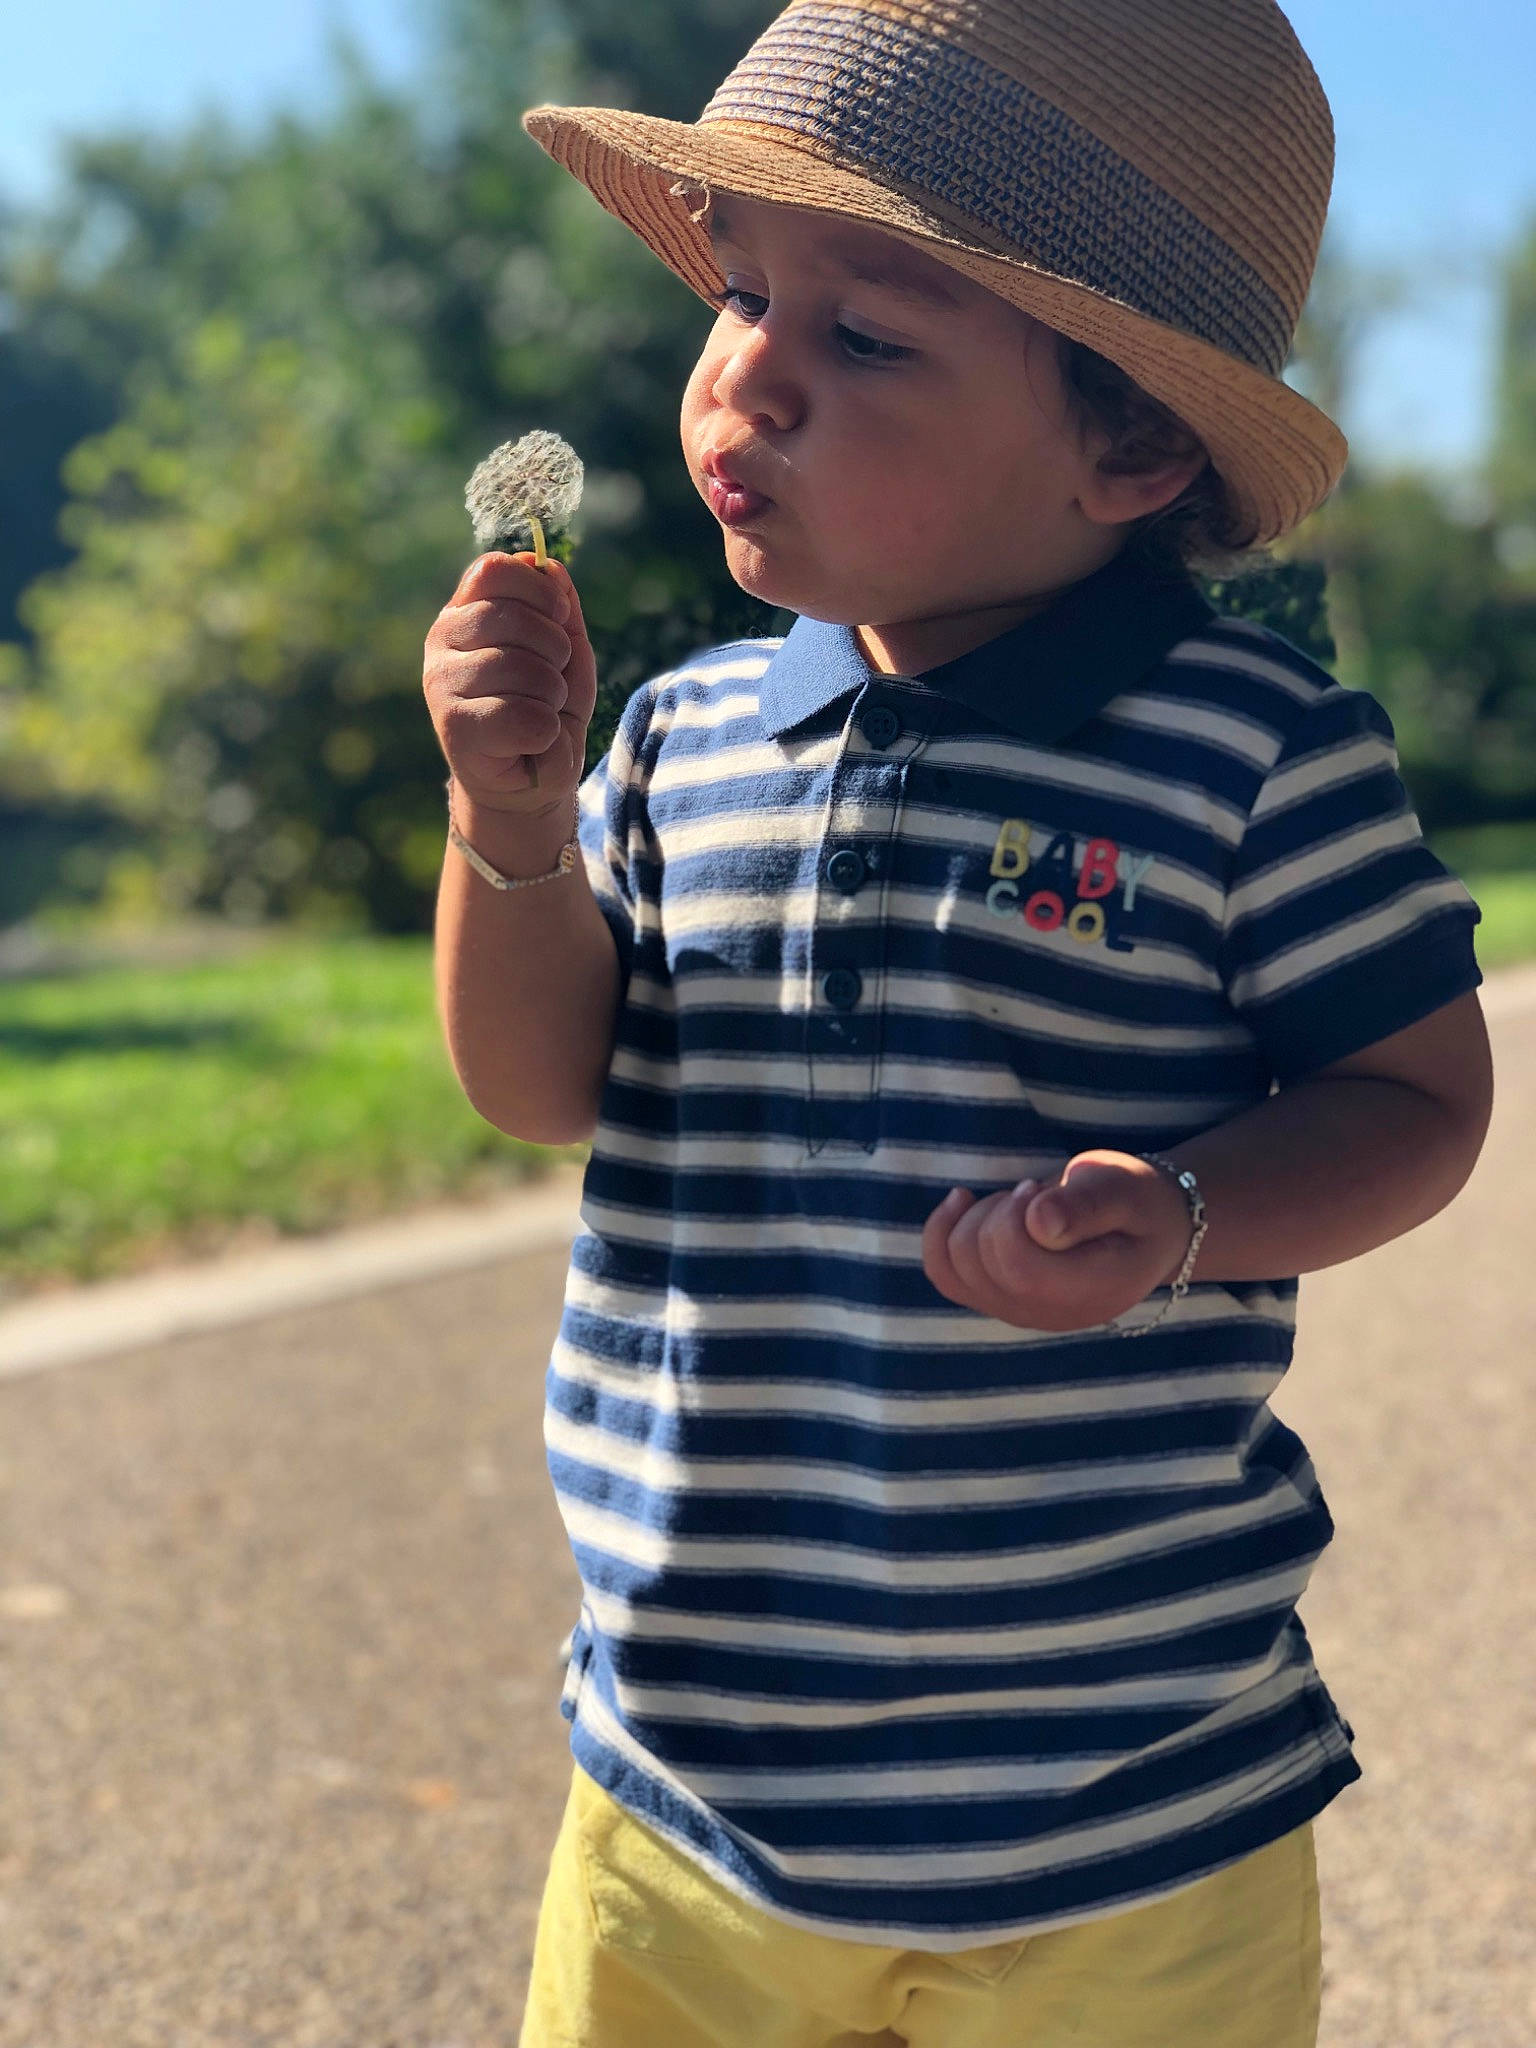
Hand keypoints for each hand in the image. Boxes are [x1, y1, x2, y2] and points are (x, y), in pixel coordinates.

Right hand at [424, 551, 597, 814]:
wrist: (530, 778)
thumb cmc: (544, 707)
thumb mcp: (563, 651)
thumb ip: (558, 608)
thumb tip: (548, 566)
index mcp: (465, 610)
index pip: (494, 570)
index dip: (538, 591)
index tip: (559, 618)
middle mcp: (443, 640)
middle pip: (512, 619)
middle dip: (555, 651)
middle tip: (552, 682)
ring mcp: (442, 683)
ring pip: (522, 670)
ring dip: (552, 696)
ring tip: (540, 712)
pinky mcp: (454, 727)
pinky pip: (524, 716)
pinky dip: (545, 732)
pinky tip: (530, 741)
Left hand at [921, 1149, 1193, 1331]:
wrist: (1147, 1230)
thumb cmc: (1138, 1202)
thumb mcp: (1125, 1188)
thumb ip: (1086, 1205)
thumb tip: (1038, 1223)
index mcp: (1090, 1291)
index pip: (1017, 1267)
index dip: (1010, 1218)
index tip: (1035, 1188)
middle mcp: (1051, 1314)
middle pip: (979, 1264)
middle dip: (993, 1212)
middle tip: (1033, 1191)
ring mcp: (1021, 1313)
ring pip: (953, 1268)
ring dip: (972, 1220)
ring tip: (1016, 1203)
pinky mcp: (1000, 1301)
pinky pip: (946, 1276)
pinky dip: (942, 1233)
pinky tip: (962, 1203)